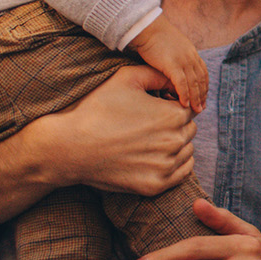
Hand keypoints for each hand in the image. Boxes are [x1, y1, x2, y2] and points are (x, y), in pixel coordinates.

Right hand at [24, 64, 195, 195]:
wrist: (71, 147)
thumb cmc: (97, 109)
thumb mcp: (126, 78)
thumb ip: (157, 74)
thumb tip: (175, 78)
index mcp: (172, 115)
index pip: (189, 108)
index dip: (172, 106)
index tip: (155, 108)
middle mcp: (175, 141)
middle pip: (189, 130)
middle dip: (175, 125)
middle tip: (149, 125)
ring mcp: (166, 166)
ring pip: (187, 151)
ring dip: (176, 145)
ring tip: (148, 141)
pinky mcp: (155, 185)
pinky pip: (182, 173)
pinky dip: (175, 164)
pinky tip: (156, 157)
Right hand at [128, 17, 208, 112]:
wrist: (147, 27)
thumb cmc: (155, 37)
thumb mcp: (172, 46)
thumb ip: (177, 57)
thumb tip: (175, 68)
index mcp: (191, 53)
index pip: (203, 73)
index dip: (204, 86)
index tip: (203, 97)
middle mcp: (190, 57)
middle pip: (201, 80)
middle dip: (202, 95)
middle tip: (201, 109)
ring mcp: (183, 61)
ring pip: (193, 83)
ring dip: (196, 98)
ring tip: (196, 110)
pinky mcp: (172, 64)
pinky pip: (182, 83)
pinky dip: (185, 94)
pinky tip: (185, 104)